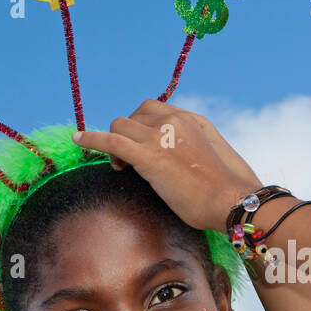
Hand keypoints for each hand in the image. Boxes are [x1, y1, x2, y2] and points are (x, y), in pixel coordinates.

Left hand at [74, 100, 264, 231]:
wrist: (233, 201)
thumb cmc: (231, 190)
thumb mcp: (217, 159)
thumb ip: (199, 150)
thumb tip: (187, 161)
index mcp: (192, 120)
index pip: (156, 110)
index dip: (142, 125)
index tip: (140, 144)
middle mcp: (175, 121)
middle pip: (136, 115)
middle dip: (127, 132)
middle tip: (128, 159)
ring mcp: (161, 137)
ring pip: (121, 126)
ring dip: (114, 143)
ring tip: (120, 167)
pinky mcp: (149, 156)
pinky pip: (111, 141)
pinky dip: (92, 139)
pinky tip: (78, 140)